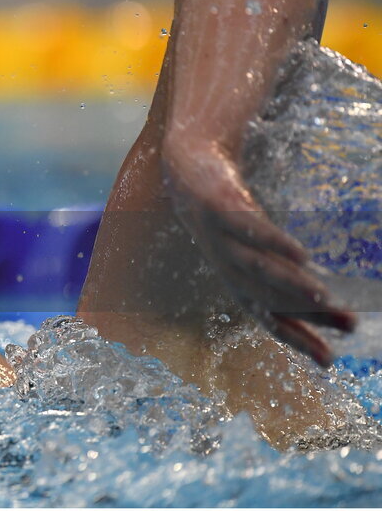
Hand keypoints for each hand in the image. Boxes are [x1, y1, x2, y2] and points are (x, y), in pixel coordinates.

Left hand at [162, 137, 354, 365]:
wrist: (188, 175)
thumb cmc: (228, 218)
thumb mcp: (253, 248)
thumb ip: (282, 271)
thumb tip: (323, 296)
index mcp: (235, 280)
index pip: (268, 317)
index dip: (296, 339)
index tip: (329, 361)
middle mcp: (226, 266)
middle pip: (269, 297)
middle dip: (308, 314)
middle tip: (349, 325)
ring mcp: (220, 239)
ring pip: (257, 269)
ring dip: (290, 285)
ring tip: (326, 299)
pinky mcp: (219, 210)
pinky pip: (247, 229)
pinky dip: (274, 243)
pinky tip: (302, 255)